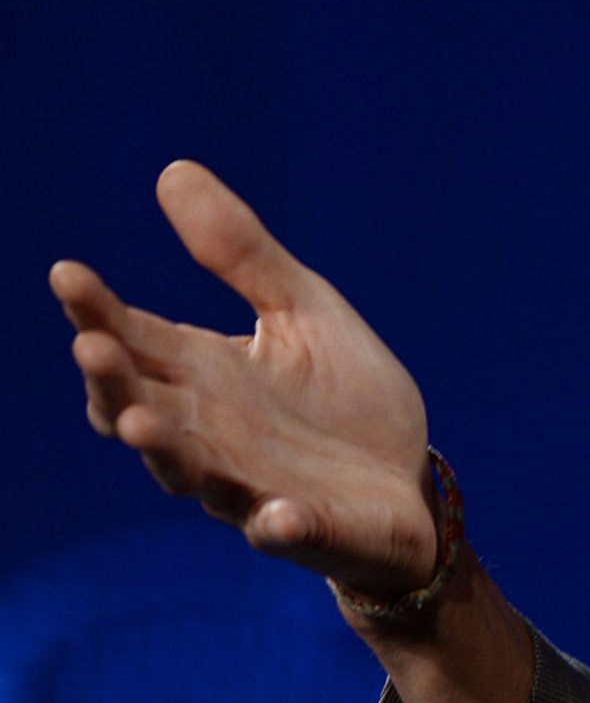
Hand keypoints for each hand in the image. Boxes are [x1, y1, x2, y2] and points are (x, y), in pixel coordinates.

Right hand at [51, 161, 438, 598]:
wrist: (409, 481)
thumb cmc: (344, 396)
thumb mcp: (302, 309)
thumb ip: (240, 254)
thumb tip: (173, 169)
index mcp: (206, 376)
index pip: (138, 340)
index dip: (99, 312)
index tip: (68, 274)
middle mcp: (210, 434)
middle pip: (143, 407)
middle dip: (113, 382)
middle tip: (91, 346)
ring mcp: (252, 486)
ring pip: (192, 473)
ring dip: (165, 451)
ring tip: (140, 422)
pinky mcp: (307, 529)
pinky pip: (286, 532)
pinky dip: (278, 526)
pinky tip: (275, 516)